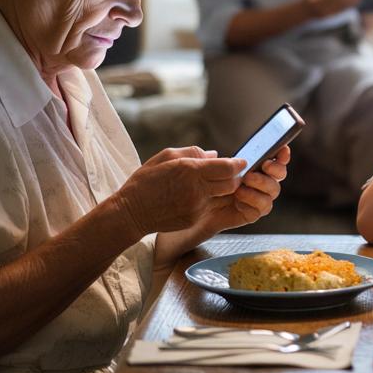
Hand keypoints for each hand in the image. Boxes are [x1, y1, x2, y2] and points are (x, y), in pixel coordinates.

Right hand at [116, 150, 246, 235]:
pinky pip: (212, 207)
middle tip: (231, 173)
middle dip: (235, 177)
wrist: (131, 212)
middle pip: (232, 184)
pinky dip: (212, 200)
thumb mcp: (165, 157)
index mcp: (190, 170)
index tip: (241, 161)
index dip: (238, 164)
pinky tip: (202, 195)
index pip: (228, 168)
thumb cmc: (146, 181)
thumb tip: (215, 155)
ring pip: (225, 197)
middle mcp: (197, 190)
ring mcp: (197, 207)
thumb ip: (193, 152)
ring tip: (219, 184)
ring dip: (226, 190)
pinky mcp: (195, 219)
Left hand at [196, 145, 288, 233]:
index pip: (275, 158)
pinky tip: (238, 200)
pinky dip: (252, 202)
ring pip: (273, 192)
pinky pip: (260, 209)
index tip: (282, 150)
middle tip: (262, 166)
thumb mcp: (199, 167)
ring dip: (262, 185)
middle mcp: (259, 182)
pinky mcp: (251, 213)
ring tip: (242, 186)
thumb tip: (213, 154)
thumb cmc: (199, 187)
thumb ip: (205, 158)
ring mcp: (257, 198)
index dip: (282, 154)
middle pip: (279, 175)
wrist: (194, 213)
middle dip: (274, 169)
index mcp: (253, 166)